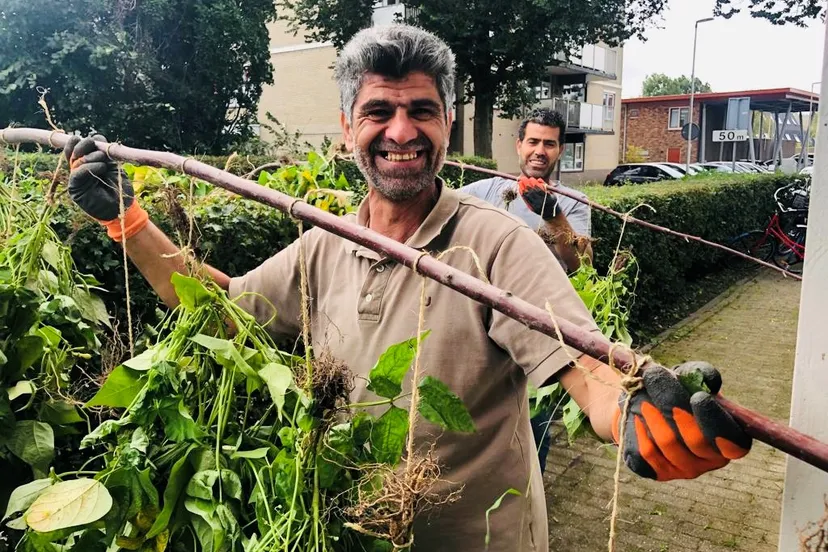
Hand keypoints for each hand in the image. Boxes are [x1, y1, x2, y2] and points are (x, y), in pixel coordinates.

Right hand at [64, 135, 147, 241]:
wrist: (122, 208)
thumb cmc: (119, 187)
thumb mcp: (112, 165)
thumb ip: (104, 152)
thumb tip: (97, 137)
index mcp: (84, 162)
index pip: (75, 145)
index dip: (82, 140)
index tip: (96, 139)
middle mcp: (77, 169)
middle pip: (73, 150)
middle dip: (85, 145)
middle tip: (99, 149)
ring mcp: (75, 178)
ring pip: (75, 160)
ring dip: (91, 157)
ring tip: (103, 162)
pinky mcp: (76, 189)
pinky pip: (77, 173)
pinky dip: (89, 167)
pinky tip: (101, 167)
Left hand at [518, 176, 557, 219]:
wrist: (550, 213)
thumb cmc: (551, 200)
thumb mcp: (552, 193)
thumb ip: (545, 186)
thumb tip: (539, 179)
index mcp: (548, 199)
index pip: (540, 190)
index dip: (534, 184)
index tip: (531, 178)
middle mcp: (542, 203)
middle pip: (532, 193)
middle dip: (527, 185)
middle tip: (524, 178)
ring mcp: (536, 206)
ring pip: (528, 196)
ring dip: (523, 188)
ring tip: (520, 182)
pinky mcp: (532, 208)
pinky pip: (526, 200)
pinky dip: (522, 194)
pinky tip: (520, 188)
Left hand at [612, 361, 750, 480]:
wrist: (642, 406)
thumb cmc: (674, 390)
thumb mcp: (688, 377)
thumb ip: (701, 374)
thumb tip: (710, 379)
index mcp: (729, 439)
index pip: (734, 444)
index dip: (716, 422)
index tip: (698, 397)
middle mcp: (710, 460)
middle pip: (696, 440)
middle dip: (673, 404)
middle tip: (655, 377)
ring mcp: (683, 470)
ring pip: (668, 443)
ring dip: (652, 412)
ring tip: (642, 394)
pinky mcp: (657, 472)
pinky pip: (646, 452)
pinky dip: (639, 428)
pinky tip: (636, 415)